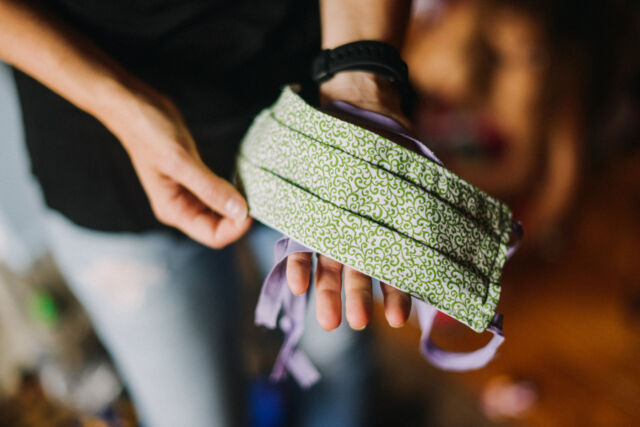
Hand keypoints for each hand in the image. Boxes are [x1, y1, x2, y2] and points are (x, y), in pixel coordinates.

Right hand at [112, 90, 251, 247]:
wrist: (134, 104)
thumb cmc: (150, 132)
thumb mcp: (181, 160)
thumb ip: (210, 188)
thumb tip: (240, 211)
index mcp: (174, 210)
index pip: (212, 235)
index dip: (235, 228)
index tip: (252, 208)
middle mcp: (181, 207)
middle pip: (219, 227)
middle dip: (239, 218)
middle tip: (260, 198)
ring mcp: (188, 193)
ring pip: (221, 211)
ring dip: (238, 205)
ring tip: (254, 190)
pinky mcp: (194, 177)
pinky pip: (218, 193)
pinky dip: (232, 190)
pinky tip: (242, 180)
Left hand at [288, 71, 412, 330]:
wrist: (358, 111)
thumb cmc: (393, 147)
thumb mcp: (420, 175)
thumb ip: (434, 205)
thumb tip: (484, 230)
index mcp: (387, 228)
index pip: (392, 266)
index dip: (395, 293)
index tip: (396, 318)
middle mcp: (359, 232)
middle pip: (357, 271)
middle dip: (358, 298)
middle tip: (356, 323)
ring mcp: (331, 223)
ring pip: (329, 264)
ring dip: (328, 291)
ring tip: (331, 322)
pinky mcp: (307, 211)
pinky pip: (299, 241)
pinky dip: (298, 263)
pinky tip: (297, 286)